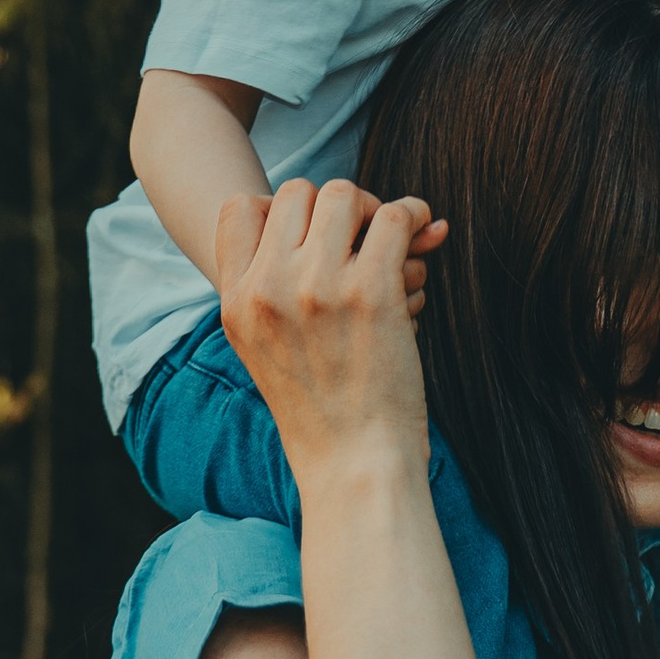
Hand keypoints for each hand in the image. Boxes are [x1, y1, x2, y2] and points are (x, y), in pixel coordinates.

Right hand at [217, 177, 438, 486]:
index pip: (242, 208)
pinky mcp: (370, 292)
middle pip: (298, 192)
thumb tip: (338, 221)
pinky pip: (395, 218)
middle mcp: (268, 288)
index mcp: (236, 301)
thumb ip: (277, 290)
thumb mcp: (267, 352)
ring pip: (346, 195)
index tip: (311, 235)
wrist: (354, 466)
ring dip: (375, 208)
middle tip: (360, 237)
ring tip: (392, 239)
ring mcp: (317, 286)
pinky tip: (423, 230)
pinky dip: (414, 214)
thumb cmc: (323, 414)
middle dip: (335, 205)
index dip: (281, 210)